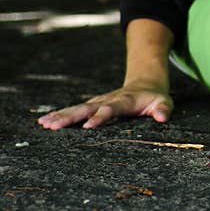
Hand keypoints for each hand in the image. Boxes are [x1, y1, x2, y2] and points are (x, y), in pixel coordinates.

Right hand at [38, 83, 173, 129]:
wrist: (145, 84)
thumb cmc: (155, 98)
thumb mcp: (164, 103)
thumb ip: (164, 109)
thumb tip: (163, 118)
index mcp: (126, 101)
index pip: (112, 109)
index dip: (101, 116)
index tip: (88, 126)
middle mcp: (108, 100)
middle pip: (88, 108)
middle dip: (71, 117)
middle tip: (53, 126)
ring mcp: (98, 102)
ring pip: (77, 108)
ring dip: (61, 116)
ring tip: (43, 124)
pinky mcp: (92, 105)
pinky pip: (74, 110)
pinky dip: (59, 114)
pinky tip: (44, 121)